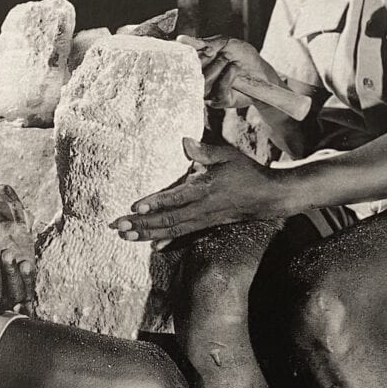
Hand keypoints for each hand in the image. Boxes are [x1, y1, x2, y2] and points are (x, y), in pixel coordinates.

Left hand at [110, 138, 289, 241]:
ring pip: (171, 230)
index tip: (135, 205)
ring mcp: (204, 220)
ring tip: (124, 235)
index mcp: (205, 189)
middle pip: (167, 220)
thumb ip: (204, 151)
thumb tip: (184, 142)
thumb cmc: (247, 172)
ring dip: (147, 233)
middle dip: (141, 224)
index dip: (155, 202)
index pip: (176, 198)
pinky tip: (151, 245)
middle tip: (117, 226)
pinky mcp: (206, 225)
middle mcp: (202, 209)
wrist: (270, 197)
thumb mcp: (228, 156)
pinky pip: (183, 235)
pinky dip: (166, 240)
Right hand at [177, 35, 284, 108]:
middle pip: (190, 73)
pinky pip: (218, 91)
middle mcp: (200, 79)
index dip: (188, 54)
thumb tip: (180, 39)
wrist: (262, 72)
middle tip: (216, 53)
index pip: (183, 62)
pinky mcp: (220, 101)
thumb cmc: (243, 56)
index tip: (204, 48)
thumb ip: (204, 43)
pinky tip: (235, 68)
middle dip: (203, 60)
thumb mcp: (225, 43)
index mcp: (197, 64)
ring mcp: (209, 91)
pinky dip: (227, 77)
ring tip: (228, 58)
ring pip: (204, 83)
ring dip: (216, 67)